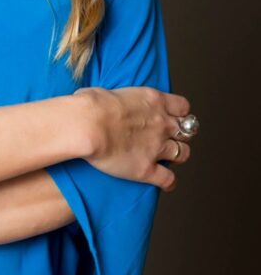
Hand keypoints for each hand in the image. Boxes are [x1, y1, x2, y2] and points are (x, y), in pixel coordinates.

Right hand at [77, 86, 194, 191]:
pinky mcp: (147, 169)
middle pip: (187, 131)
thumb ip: (120, 99)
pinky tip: (166, 183)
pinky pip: (168, 179)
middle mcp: (161, 124)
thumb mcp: (111, 90)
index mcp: (154, 101)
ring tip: (170, 158)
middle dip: (181, 134)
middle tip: (171, 137)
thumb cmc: (92, 105)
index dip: (179, 113)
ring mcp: (157, 147)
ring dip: (178, 155)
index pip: (182, 107)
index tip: (173, 115)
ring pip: (183, 154)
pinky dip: (169, 182)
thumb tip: (109, 102)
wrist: (88, 125)